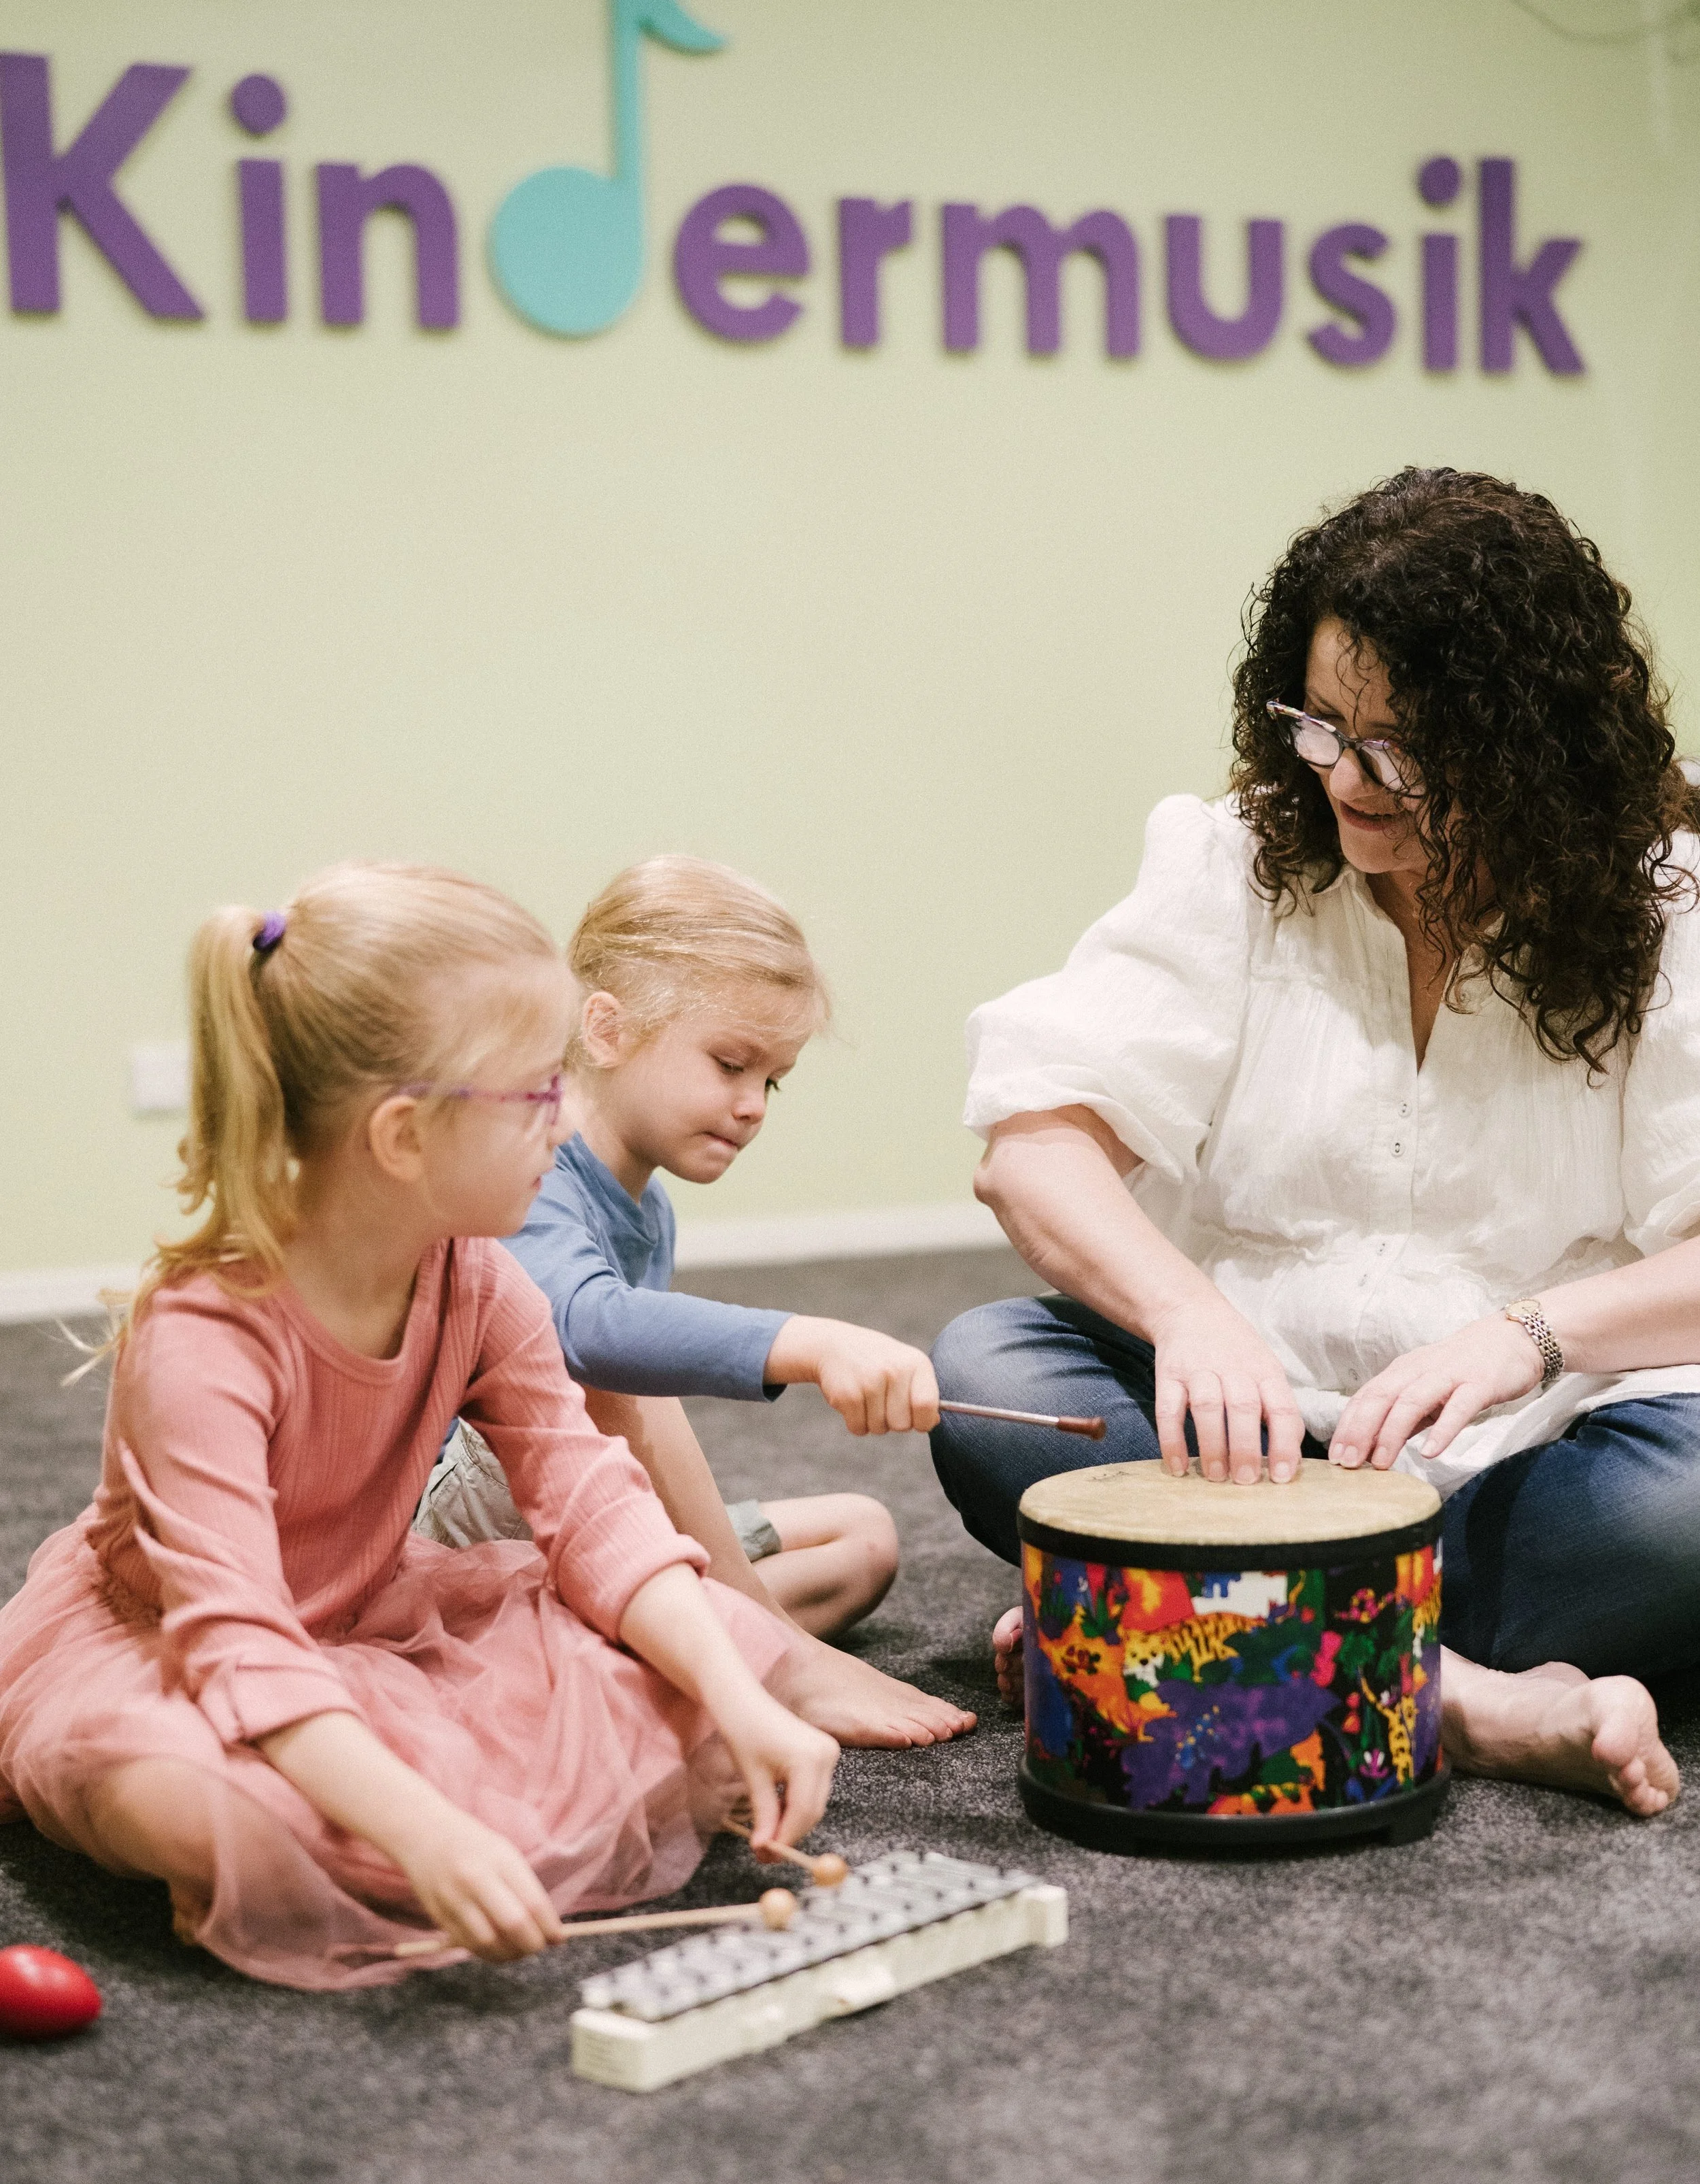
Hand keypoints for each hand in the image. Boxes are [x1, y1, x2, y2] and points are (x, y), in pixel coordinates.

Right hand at [392, 1805, 566, 1962]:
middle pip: (513, 1924)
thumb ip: (526, 1888)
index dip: (549, 1927)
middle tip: (540, 1946)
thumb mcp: (504, 1853)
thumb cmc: (473, 1843)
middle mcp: (476, 1879)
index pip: (532, 1902)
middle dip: (532, 1944)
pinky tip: (497, 1948)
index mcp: (499, 1859)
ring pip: (488, 1943)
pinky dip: (487, 1953)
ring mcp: (455, 1899)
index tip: (559, 1938)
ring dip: (509, 1954)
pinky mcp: (439, 1916)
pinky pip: (468, 1945)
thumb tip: (550, 1929)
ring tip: (519, 1950)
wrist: (424, 1832)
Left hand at [712, 1686, 839, 1852]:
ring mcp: (828, 1753)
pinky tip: (776, 1812)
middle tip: (764, 1852)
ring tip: (766, 1835)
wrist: (743, 1701)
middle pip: (812, 1810)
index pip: (803, 1811)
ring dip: (792, 1821)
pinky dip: (796, 1805)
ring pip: (814, 1803)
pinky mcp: (824, 1753)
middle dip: (789, 1833)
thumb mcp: (753, 1779)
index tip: (767, 1855)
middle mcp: (826, 1755)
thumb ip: (764, 1816)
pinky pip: (813, 1790)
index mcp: (810, 1759)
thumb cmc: (744, 1732)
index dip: (786, 1837)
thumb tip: (765, 1850)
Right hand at [765, 1317, 939, 1434]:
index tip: (915, 1418)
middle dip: (892, 1422)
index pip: (927, 1406)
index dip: (923, 1421)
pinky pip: (858, 1428)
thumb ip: (922, 1393)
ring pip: (879, 1429)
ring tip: (866, 1396)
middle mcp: (895, 1370)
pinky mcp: (847, 1395)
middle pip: (902, 1425)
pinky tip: (852, 1400)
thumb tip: (932, 1421)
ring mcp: (870, 1382)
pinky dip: (855, 1421)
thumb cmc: (876, 1361)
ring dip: (872, 1421)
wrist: (832, 1345)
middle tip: (882, 1401)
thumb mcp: (904, 1366)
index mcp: (916, 1363)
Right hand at [1149, 1296, 1304, 1483]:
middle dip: (1246, 1448)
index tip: (1282, 1477)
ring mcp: (1198, 1370)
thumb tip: (1289, 1458)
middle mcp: (1233, 1368)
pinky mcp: (1168, 1375)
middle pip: (1243, 1408)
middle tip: (1246, 1481)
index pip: (1282, 1408)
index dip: (1285, 1444)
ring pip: (1207, 1408)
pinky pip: (1169, 1410)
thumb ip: (1276, 1405)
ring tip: (1216, 1477)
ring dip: (1212, 1445)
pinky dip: (1172, 1440)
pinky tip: (1177, 1467)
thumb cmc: (1235, 1350)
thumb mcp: (1265, 1367)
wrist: (1189, 1309)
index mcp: (1265, 1370)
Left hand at [1331, 1313, 1543, 1470]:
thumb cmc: (1465, 1368)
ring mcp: (1448, 1375)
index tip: (1335, 1456)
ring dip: (1392, 1433)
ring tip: (1381, 1463)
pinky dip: (1442, 1430)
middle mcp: (1419, 1370)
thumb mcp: (1427, 1389)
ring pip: (1411, 1402)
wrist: (1513, 1338)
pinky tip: (1430, 1452)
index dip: (1347, 1426)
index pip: (1366, 1398)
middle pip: (1380, 1398)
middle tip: (1347, 1464)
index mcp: (1402, 1372)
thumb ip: (1405, 1416)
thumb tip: (1376, 1446)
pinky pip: (1458, 1408)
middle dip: (1359, 1431)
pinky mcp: (1479, 1383)